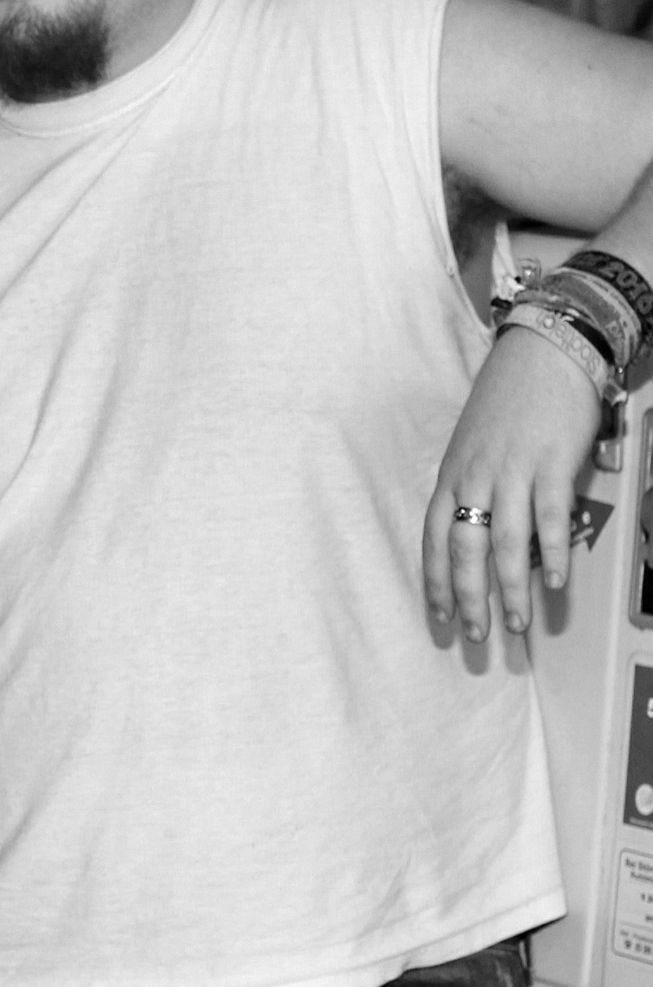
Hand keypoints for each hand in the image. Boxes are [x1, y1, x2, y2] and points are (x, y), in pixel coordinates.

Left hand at [425, 325, 601, 641]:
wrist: (543, 351)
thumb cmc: (509, 399)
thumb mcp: (475, 445)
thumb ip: (477, 487)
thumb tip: (486, 530)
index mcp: (451, 475)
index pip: (431, 539)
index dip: (434, 581)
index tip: (438, 616)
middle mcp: (474, 478)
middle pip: (464, 550)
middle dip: (468, 598)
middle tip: (474, 635)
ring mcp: (512, 473)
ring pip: (505, 544)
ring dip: (509, 589)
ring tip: (515, 624)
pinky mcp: (550, 465)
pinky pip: (549, 519)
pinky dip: (552, 554)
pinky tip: (556, 583)